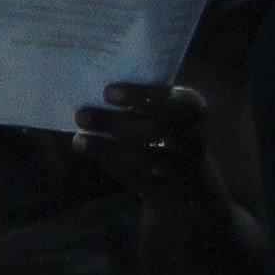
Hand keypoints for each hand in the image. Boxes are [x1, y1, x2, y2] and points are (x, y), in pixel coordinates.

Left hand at [73, 79, 216, 203]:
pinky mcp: (163, 189)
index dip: (140, 95)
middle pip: (153, 131)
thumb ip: (141, 99)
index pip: (171, 100)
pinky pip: (133, 177)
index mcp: (194, 110)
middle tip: (82, 115)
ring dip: (106, 148)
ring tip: (79, 139)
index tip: (108, 92)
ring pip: (141, 158)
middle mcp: (192, 139)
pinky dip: (109, 162)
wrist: (188, 173)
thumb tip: (93, 84)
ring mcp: (180, 168)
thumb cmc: (166, 124)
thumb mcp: (166, 107)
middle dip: (115, 123)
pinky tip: (90, 150)